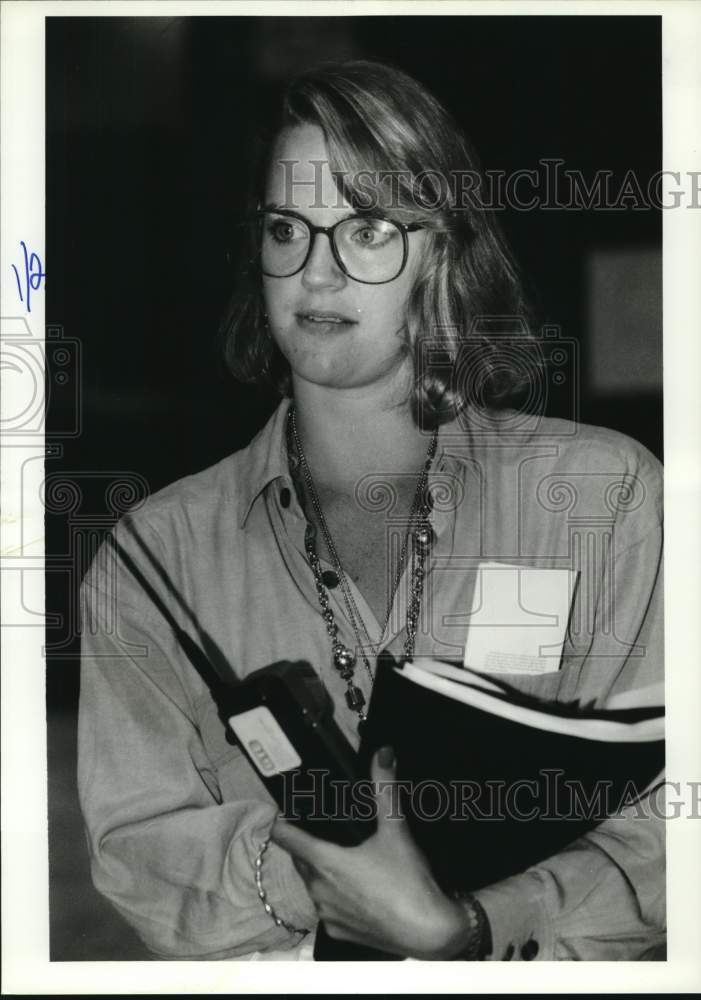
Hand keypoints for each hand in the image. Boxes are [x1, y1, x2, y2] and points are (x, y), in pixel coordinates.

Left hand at [270, 746, 474, 958]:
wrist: (429, 932)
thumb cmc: (408, 880)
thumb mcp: (396, 829)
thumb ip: (385, 789)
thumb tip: (383, 752)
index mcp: (324, 862)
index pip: (285, 837)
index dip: (282, 821)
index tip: (285, 811)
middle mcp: (318, 890)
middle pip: (300, 860)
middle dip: (307, 845)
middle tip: (326, 832)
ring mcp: (326, 915)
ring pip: (313, 885)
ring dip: (321, 872)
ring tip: (345, 860)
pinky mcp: (338, 934)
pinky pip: (327, 909)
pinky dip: (335, 898)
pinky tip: (357, 891)